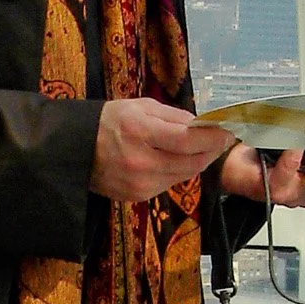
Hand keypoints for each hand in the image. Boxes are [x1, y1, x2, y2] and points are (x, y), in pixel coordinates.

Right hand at [91, 101, 233, 201]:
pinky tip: (178, 161)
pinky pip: (169, 184)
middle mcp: (141, 162)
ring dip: (198, 162)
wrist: (75, 150)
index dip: (213, 137)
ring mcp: (140, 184)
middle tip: (223, 140)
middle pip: (192, 161)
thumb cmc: (110, 121)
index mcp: (140, 132)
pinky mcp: (138, 197)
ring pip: (184, 175)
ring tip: (205, 149)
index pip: (188, 140)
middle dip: (212, 150)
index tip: (229, 131)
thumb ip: (174, 117)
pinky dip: (179, 172)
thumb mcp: (141, 107)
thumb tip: (204, 125)